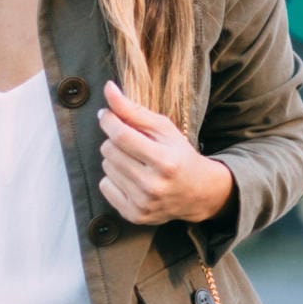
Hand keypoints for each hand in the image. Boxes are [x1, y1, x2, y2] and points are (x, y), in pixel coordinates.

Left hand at [98, 81, 235, 227]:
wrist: (197, 192)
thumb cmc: (179, 154)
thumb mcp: (164, 128)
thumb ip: (134, 110)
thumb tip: (108, 89)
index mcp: (165, 161)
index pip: (121, 136)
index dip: (108, 121)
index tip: (105, 114)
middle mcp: (153, 185)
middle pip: (109, 151)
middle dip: (114, 140)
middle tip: (131, 142)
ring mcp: (142, 203)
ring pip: (105, 167)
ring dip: (115, 159)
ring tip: (135, 161)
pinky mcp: (133, 215)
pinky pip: (105, 186)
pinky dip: (113, 178)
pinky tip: (131, 178)